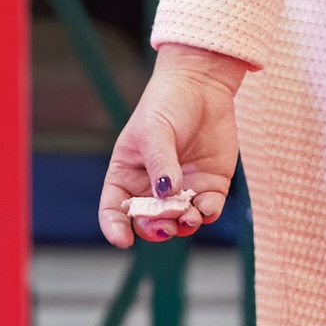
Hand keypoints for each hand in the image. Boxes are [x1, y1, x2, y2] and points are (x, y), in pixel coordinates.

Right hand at [99, 46, 245, 246]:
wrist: (202, 86)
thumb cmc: (166, 104)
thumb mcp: (154, 131)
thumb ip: (160, 164)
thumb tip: (166, 195)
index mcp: (127, 175)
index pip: (114, 209)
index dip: (115, 228)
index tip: (122, 239)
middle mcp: (153, 188)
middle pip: (149, 222)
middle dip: (155, 229)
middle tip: (165, 224)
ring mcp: (184, 189)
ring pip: (180, 222)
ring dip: (183, 225)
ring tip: (188, 216)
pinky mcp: (211, 185)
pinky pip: (208, 210)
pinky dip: (207, 214)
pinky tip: (206, 207)